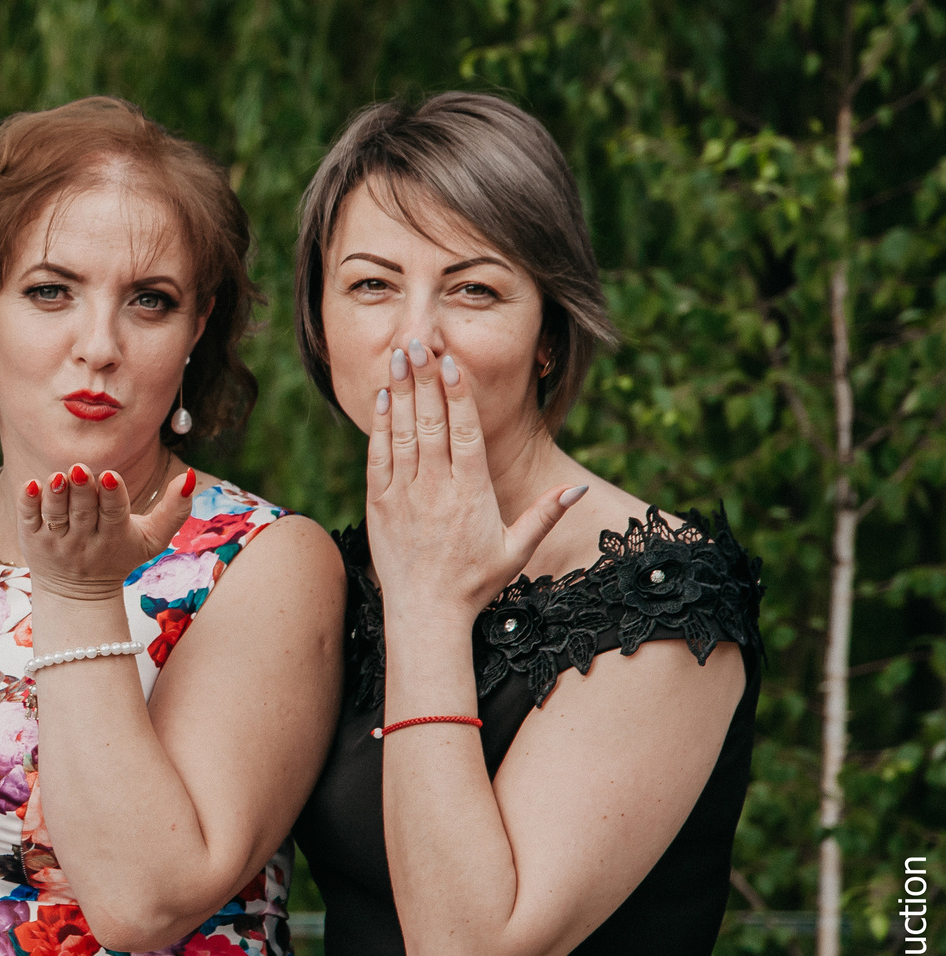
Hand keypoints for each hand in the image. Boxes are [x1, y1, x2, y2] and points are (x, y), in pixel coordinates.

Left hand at [19, 462, 199, 601]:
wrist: (78, 594)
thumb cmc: (119, 556)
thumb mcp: (153, 539)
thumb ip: (175, 510)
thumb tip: (190, 475)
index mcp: (114, 536)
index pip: (114, 514)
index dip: (112, 495)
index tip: (110, 476)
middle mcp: (83, 540)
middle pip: (83, 512)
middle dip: (82, 489)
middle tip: (79, 468)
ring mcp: (56, 541)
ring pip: (55, 515)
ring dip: (55, 495)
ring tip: (57, 476)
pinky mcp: (32, 539)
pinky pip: (29, 519)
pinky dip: (29, 503)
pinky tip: (31, 485)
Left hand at [364, 340, 583, 617]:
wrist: (425, 613)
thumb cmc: (474, 583)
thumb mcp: (516, 551)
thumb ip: (545, 515)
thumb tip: (577, 489)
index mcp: (471, 494)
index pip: (465, 433)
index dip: (458, 395)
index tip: (453, 363)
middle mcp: (436, 489)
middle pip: (430, 423)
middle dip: (425, 380)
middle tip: (420, 342)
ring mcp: (404, 495)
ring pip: (402, 433)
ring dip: (401, 392)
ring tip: (399, 356)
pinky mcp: (379, 504)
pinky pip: (378, 457)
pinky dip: (380, 425)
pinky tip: (383, 397)